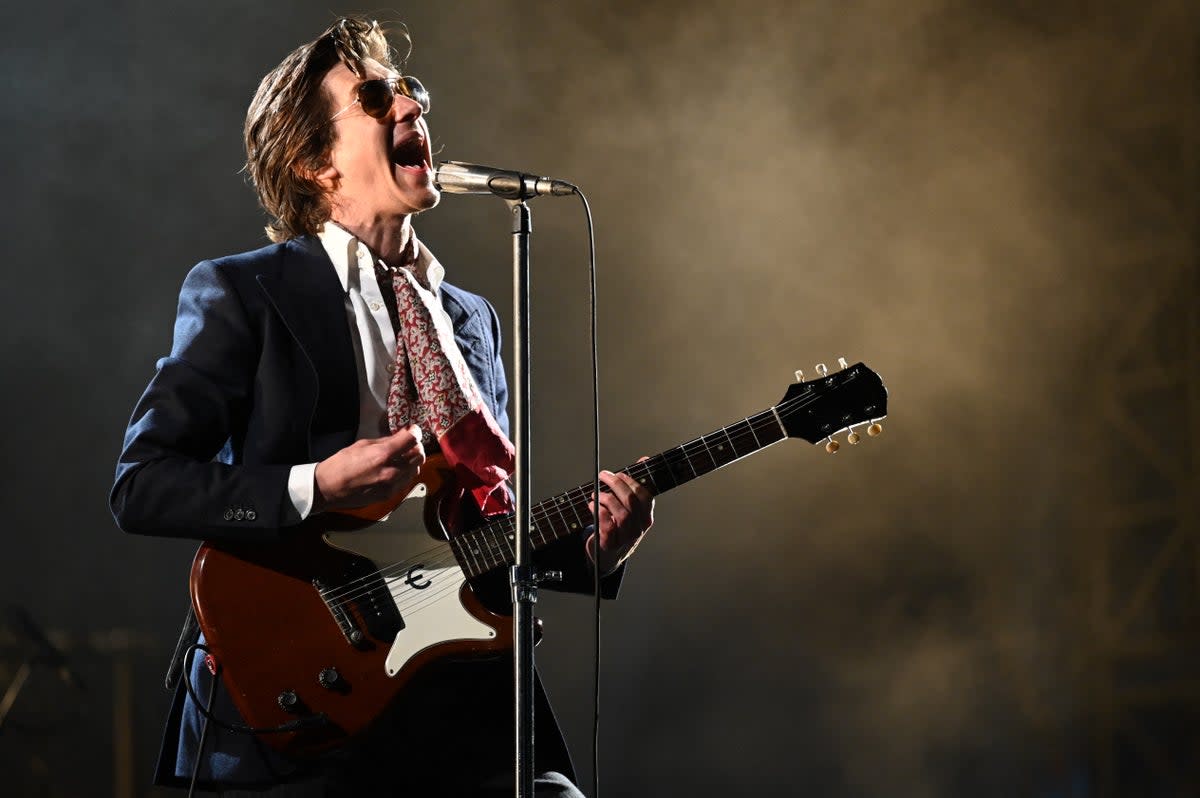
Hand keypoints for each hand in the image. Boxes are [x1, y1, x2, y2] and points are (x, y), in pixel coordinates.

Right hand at [313, 426, 424, 511]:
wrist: (329, 488)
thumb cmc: (341, 464)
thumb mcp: (362, 444)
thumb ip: (386, 440)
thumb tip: (402, 434)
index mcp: (383, 455)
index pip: (412, 440)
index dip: (415, 432)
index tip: (413, 430)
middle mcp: (391, 471)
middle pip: (419, 455)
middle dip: (415, 447)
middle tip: (407, 444)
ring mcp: (392, 485)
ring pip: (416, 469)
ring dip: (412, 461)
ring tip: (401, 457)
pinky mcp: (390, 495)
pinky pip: (406, 481)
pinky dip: (405, 473)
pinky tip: (395, 469)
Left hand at [586, 458, 654, 574]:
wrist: (609, 555)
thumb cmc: (618, 526)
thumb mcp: (628, 507)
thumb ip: (635, 484)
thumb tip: (644, 459)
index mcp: (646, 516)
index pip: (645, 496)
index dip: (631, 482)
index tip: (618, 474)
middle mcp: (639, 528)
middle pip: (631, 501)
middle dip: (616, 485)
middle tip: (603, 476)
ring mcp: (626, 537)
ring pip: (622, 514)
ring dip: (606, 499)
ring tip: (596, 493)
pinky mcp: (611, 544)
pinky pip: (608, 527)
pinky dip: (599, 513)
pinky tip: (592, 505)